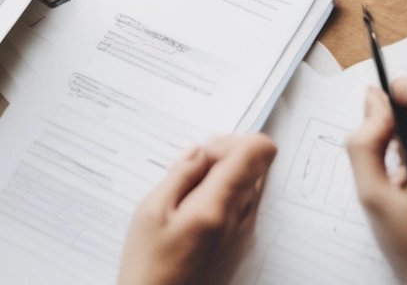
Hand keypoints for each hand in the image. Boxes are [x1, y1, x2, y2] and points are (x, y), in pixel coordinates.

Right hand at [118, 133, 276, 284]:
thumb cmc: (148, 267)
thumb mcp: (151, 211)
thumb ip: (181, 173)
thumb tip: (202, 150)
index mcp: (218, 206)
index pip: (258, 150)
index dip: (233, 140)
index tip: (205, 154)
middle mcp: (239, 219)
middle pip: (254, 163)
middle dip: (225, 157)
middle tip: (191, 172)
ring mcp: (243, 234)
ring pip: (250, 182)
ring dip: (224, 177)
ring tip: (188, 194)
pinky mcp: (240, 245)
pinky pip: (243, 205)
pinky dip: (224, 197)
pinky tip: (194, 212)